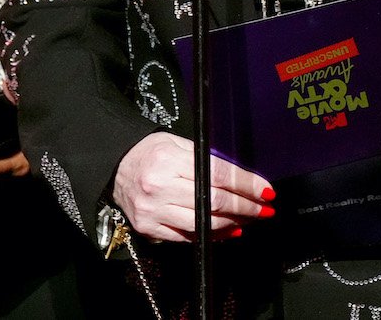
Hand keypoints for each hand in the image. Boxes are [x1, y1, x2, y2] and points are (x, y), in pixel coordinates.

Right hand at [113, 132, 274, 242]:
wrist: (115, 166)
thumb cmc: (150, 152)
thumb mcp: (177, 143)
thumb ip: (206, 159)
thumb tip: (242, 180)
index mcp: (169, 158)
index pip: (218, 174)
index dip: (246, 184)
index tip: (266, 191)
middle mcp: (160, 185)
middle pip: (214, 201)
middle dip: (246, 207)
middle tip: (264, 209)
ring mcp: (153, 210)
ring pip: (203, 223)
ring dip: (233, 223)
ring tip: (248, 219)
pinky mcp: (149, 228)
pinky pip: (187, 237)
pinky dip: (211, 235)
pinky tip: (228, 230)